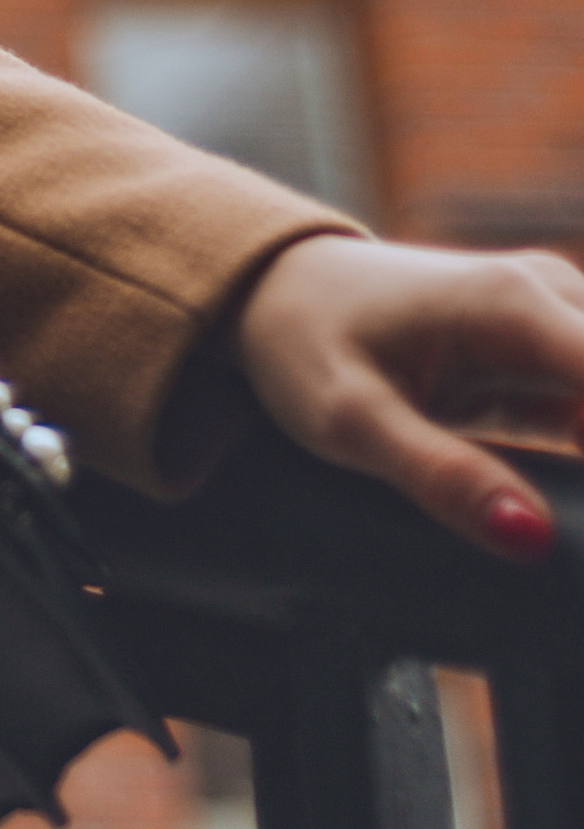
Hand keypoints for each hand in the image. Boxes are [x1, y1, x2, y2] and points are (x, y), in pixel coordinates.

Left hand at [231, 232, 583, 557]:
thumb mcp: (349, 422)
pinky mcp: (553, 346)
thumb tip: (530, 540)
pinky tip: (577, 503)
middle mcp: (551, 294)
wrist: (274, 289)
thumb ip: (442, 478)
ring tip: (580, 522)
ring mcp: (557, 314)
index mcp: (512, 304)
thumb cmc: (302, 343)